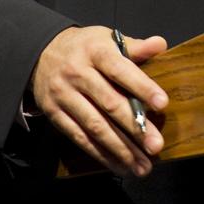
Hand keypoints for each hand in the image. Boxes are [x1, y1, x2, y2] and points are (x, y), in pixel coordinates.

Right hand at [30, 26, 167, 176]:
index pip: (120, 70)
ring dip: (120, 149)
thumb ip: (134, 46)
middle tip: (155, 145)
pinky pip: (79, 137)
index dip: (142, 87)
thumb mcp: (106, 39)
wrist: (42, 54)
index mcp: (95, 51)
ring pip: (94, 125)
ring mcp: (64, 95)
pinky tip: (120, 165)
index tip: (162, 104)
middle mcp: (77, 73)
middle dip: (134, 127)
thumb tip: (161, 44)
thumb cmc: (85, 48)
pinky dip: (100, 154)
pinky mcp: (54, 114)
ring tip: (142, 165)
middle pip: (109, 103)